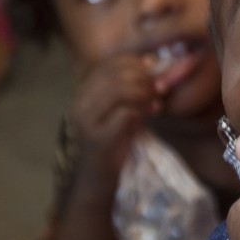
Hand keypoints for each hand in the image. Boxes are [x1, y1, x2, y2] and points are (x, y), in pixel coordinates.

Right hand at [71, 54, 160, 181]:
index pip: (109, 64)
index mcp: (84, 92)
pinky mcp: (98, 139)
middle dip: (143, 79)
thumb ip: (132, 88)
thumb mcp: (122, 108)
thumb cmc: (114, 141)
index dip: (135, 62)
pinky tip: (149, 116)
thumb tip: (152, 62)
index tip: (153, 69)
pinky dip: (142, 113)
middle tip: (159, 88)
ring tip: (156, 103)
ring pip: (120, 91)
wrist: (99, 177)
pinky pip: (125, 115)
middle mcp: (80, 103)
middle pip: (116, 75)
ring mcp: (86, 121)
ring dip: (144, 94)